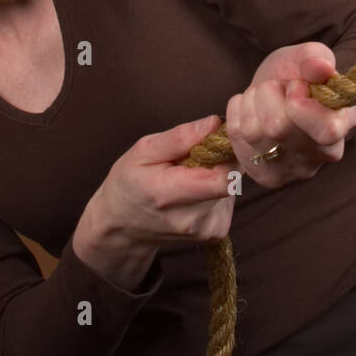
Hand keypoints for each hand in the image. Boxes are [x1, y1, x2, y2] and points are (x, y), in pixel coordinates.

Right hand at [77, 115, 238, 281]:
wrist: (124, 225)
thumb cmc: (130, 181)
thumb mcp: (143, 150)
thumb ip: (180, 137)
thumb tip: (214, 124)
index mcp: (169, 195)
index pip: (223, 177)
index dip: (228, 152)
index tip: (214, 138)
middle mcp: (192, 219)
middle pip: (231, 179)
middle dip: (221, 159)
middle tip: (195, 155)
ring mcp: (206, 229)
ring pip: (232, 186)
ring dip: (217, 173)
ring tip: (189, 174)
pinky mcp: (216, 231)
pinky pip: (229, 198)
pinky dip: (216, 187)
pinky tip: (195, 188)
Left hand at [224, 42, 355, 189]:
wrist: (276, 94)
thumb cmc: (297, 75)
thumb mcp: (307, 56)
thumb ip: (315, 57)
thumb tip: (321, 67)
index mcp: (341, 125)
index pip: (326, 130)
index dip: (302, 105)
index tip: (294, 86)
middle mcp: (320, 156)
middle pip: (278, 128)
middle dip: (269, 93)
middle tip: (278, 86)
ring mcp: (290, 171)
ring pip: (253, 131)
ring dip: (252, 101)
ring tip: (264, 97)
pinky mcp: (264, 176)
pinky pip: (236, 135)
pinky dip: (237, 112)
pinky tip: (252, 110)